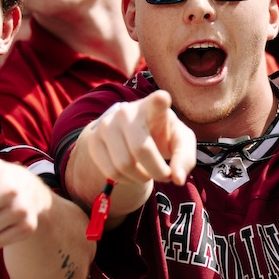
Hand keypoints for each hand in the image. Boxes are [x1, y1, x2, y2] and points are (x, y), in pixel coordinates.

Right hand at [81, 91, 196, 213]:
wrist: (133, 133)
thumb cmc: (162, 135)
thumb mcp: (180, 142)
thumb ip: (185, 159)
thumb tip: (178, 179)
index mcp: (154, 106)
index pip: (157, 101)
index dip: (160, 101)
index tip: (163, 98)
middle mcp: (127, 111)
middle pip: (141, 148)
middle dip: (157, 171)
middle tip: (165, 176)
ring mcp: (107, 124)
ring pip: (124, 165)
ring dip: (141, 178)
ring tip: (149, 173)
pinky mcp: (94, 139)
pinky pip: (110, 172)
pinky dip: (126, 180)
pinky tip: (133, 173)